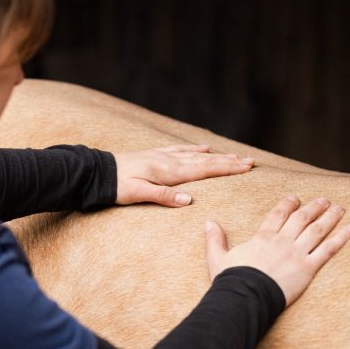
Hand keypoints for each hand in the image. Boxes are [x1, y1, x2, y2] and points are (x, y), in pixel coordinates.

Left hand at [114, 145, 253, 206]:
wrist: (98, 172)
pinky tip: (204, 148)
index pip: (205, 170)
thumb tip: (190, 200)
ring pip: (197, 156)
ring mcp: (163, 157)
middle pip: (206, 161)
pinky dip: (195, 150)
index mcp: (169, 172)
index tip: (246, 167)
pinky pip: (181, 151)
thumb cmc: (118, 186)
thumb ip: (164, 196)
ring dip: (217, 156)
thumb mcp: (139, 194)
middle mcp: (170, 162)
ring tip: (235, 155)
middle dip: (230, 161)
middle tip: (250, 161)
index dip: (228, 168)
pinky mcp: (156, 156)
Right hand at [204, 196, 349, 305]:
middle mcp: (282, 241)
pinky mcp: (308, 268)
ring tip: (339, 208)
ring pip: (317, 229)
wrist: (245, 297)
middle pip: (301, 218)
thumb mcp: (217, 259)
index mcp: (263, 237)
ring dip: (330, 216)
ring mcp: (296, 253)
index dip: (287, 205)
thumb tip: (208, 222)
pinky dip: (342, 237)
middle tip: (323, 200)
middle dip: (313, 207)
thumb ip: (214, 240)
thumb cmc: (231, 281)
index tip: (294, 198)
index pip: (277, 215)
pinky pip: (329, 249)